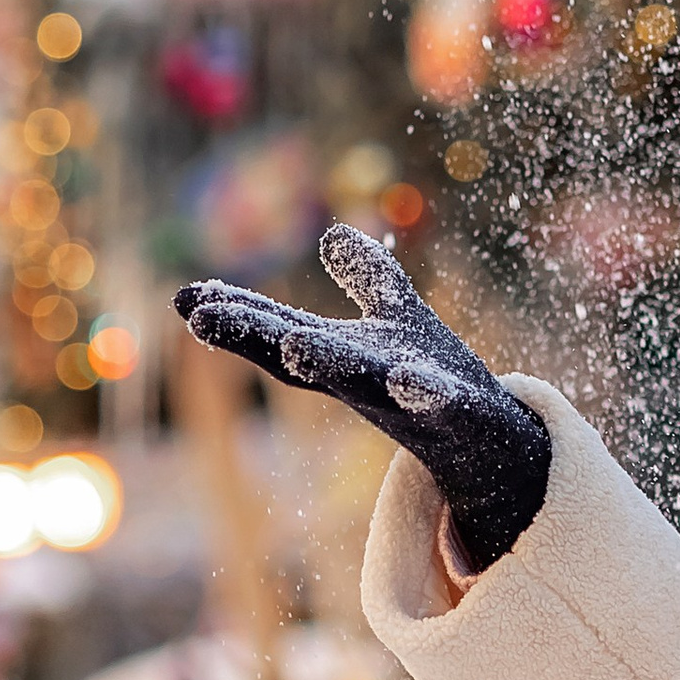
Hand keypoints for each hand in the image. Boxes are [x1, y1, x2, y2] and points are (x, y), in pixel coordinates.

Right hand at [174, 226, 552, 574]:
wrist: (496, 447)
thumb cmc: (437, 380)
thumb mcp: (400, 318)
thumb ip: (369, 278)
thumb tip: (334, 232)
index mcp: (342, 357)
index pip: (278, 331)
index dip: (235, 315)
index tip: (183, 297)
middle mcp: (362, 380)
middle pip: (301, 357)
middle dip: (254, 335)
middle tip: (202, 318)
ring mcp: (405, 399)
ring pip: (360, 380)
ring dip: (327, 361)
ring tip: (294, 342)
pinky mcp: (454, 413)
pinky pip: (438, 402)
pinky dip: (421, 390)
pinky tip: (408, 376)